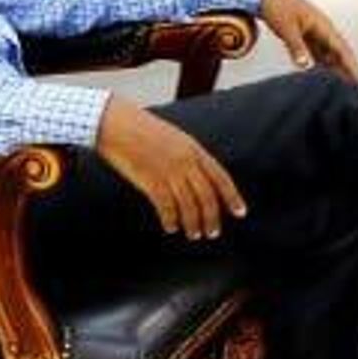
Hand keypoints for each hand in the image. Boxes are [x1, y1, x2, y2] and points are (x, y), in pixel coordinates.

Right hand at [96, 96, 243, 240]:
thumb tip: (200, 177)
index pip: (221, 177)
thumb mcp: (175, 138)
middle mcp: (186, 161)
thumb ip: (189, 156)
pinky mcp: (150, 180)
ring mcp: (168, 171)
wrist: (117, 124)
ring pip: (188, 204)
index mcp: (195, 150)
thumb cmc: (143, 130)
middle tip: (213, 233)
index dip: (232, 197)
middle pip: (206, 196)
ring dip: (192, 223)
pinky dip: (170, 219)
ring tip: (194, 234)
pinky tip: (171, 227)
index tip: (240, 212)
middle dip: (212, 217)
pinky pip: (166, 206)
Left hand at [252, 0, 357, 80]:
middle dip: (349, 70)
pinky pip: (318, 52)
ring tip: (342, 86)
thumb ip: (297, 47)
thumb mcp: (287, 27)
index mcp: (323, 26)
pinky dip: (322, 64)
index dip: (352, 66)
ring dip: (336, 68)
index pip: (343, 50)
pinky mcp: (305, 35)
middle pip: (340, 53)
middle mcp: (322, 30)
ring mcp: (314, 32)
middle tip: (356, 89)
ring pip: (330, 54)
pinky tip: (322, 75)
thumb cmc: (278, 4)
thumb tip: (305, 65)